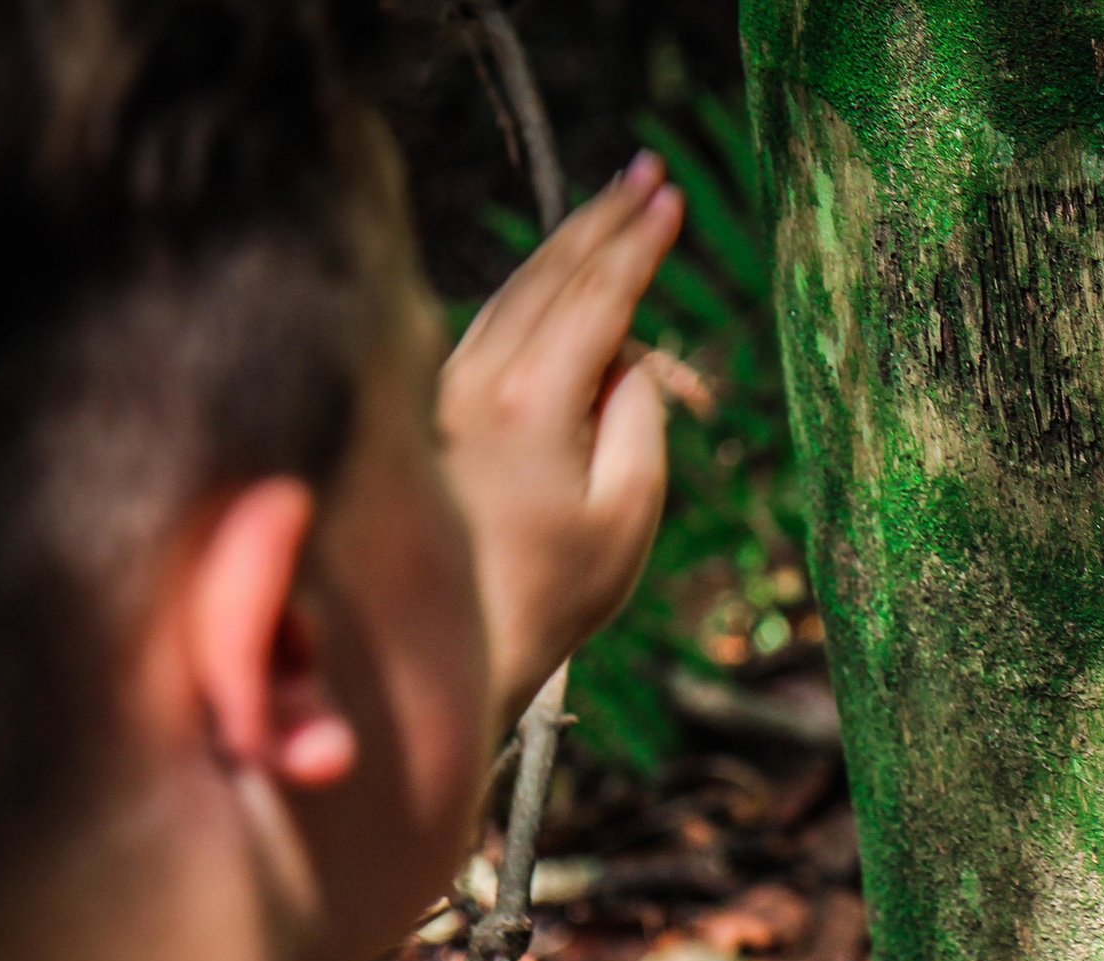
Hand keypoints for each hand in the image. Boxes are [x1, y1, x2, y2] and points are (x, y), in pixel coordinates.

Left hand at [438, 150, 686, 729]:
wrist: (454, 644)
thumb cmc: (555, 593)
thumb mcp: (628, 514)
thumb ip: (639, 420)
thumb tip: (632, 359)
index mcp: (532, 404)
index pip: (596, 299)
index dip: (637, 247)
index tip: (668, 200)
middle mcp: (477, 381)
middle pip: (548, 276)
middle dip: (602, 222)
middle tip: (646, 174)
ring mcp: (447, 390)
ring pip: (514, 291)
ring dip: (567, 247)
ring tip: (613, 207)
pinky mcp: (435, 407)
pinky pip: (492, 325)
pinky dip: (535, 289)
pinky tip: (558, 275)